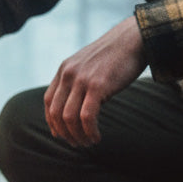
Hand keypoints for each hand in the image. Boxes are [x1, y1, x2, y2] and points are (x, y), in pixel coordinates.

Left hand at [43, 15, 146, 146]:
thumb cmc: (116, 55)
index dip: (52, 122)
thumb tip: (77, 109)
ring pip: (69, 118)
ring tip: (88, 143)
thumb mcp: (88, 66)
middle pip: (56, 113)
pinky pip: (86, 116)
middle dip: (64, 133)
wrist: (134, 38)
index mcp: (64, 70)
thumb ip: (78, 82)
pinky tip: (96, 137)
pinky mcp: (97, 86)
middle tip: (76, 143)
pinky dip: (89, 131)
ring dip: (77, 135)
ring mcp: (81, 80)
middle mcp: (68, 75)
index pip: (48, 102)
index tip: (61, 134)